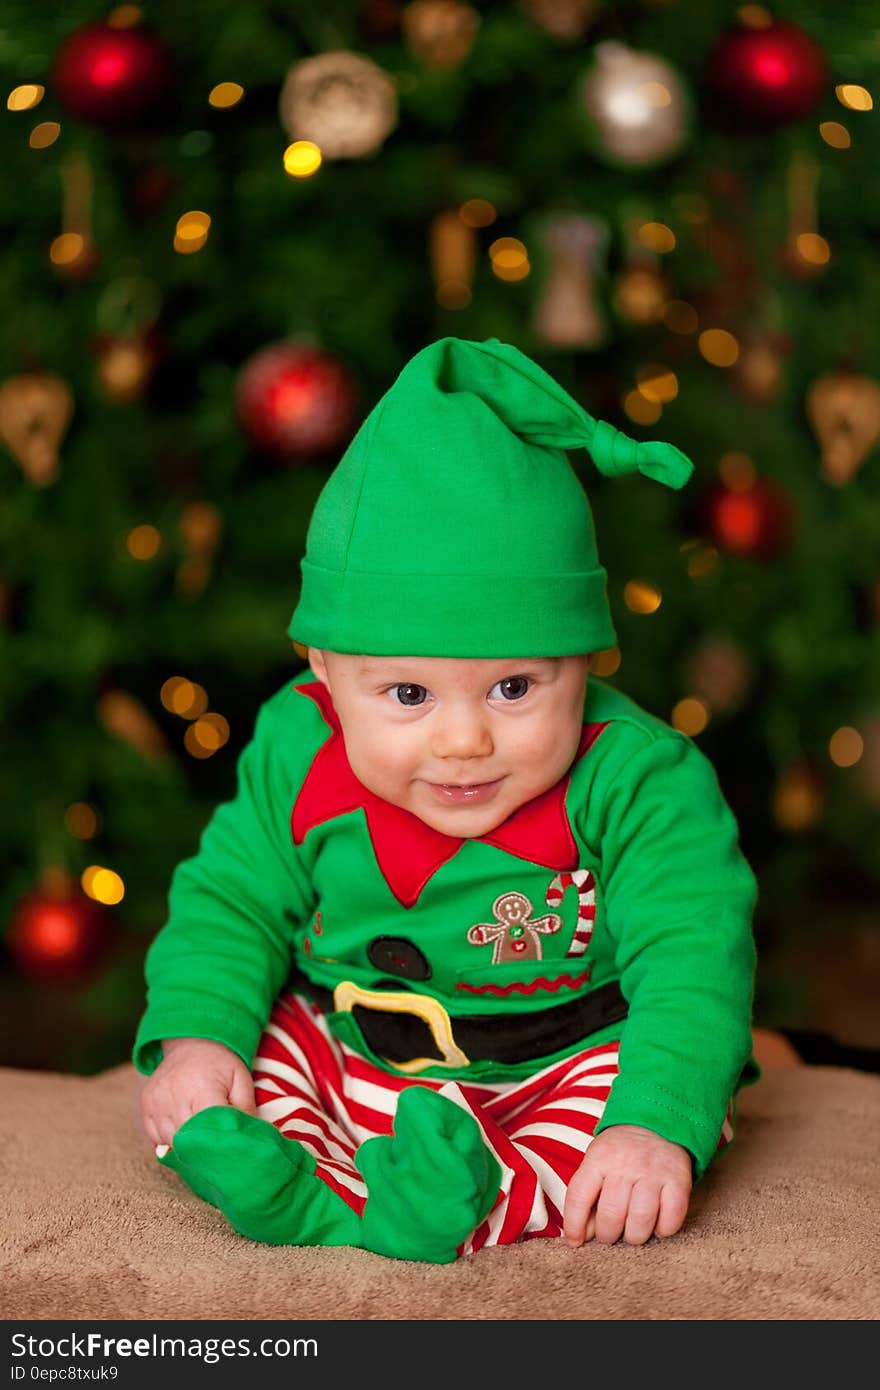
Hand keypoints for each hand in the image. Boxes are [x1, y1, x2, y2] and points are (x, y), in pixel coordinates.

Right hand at [139, 1037, 255, 1149]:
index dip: (216, 1146)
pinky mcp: (146, 1105)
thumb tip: (251, 1138)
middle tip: (214, 1151)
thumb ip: (245, 1109)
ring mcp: (157, 1101)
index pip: (207, 1131)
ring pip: (169, 1143)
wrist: (191, 1043)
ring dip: (184, 1147)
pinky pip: (155, 1138)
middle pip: (187, 1141)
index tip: (226, 1153)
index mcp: (202, 1089)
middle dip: (202, 1150)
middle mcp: (175, 1096)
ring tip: (198, 1139)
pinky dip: (168, 1141)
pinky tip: (182, 1131)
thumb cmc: (220, 1064)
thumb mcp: (241, 1080)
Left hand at [563, 1124, 691, 1247]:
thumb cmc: (619, 1153)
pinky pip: (670, 1220)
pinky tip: (656, 1224)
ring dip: (634, 1237)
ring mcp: (653, 1172)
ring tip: (632, 1232)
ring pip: (640, 1222)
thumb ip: (586, 1196)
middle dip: (607, 1236)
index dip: (574, 1226)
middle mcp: (625, 1164)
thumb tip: (580, 1237)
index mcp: (599, 1158)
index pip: (579, 1197)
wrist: (656, 1124)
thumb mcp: (596, 1163)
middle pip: (611, 1215)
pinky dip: (662, 1231)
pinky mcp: (678, 1181)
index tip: (575, 1242)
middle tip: (611, 1234)